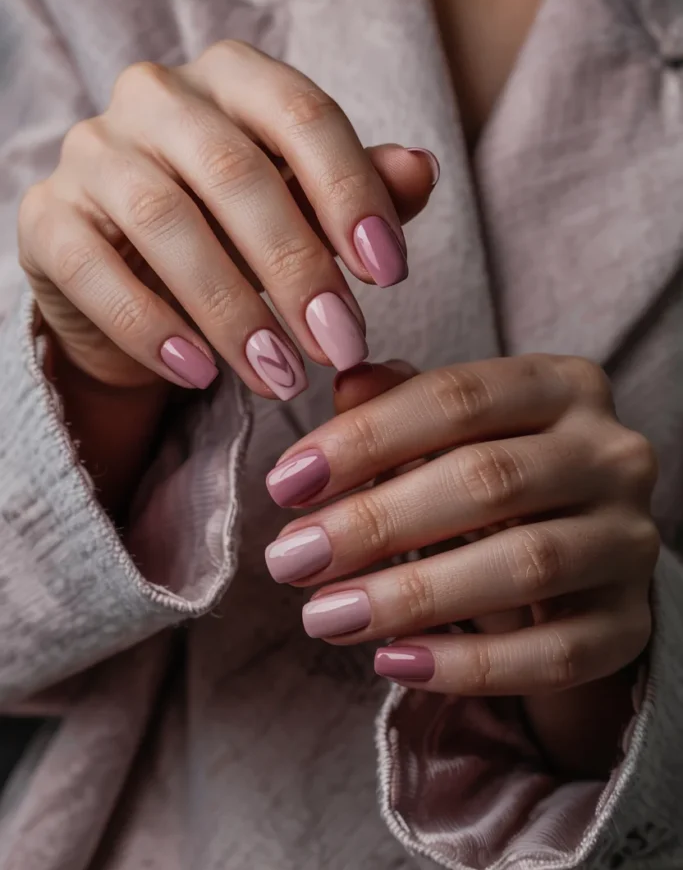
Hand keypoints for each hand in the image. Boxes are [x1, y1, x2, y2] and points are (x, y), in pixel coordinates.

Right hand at [18, 40, 436, 393]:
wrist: (140, 282)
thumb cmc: (239, 236)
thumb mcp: (308, 212)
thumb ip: (362, 188)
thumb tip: (422, 169)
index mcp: (232, 76)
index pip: (301, 114)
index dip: (351, 192)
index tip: (390, 275)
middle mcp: (156, 96)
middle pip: (235, 171)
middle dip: (296, 268)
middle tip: (340, 346)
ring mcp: (92, 151)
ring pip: (164, 221)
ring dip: (232, 310)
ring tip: (281, 377)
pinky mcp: (47, 217)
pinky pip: (93, 270)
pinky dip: (151, 329)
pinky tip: (199, 375)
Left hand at [264, 355, 658, 767]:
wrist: (575, 570)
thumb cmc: (494, 487)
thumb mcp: (449, 436)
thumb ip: (400, 406)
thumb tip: (346, 383)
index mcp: (563, 386)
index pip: (459, 397)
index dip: (365, 439)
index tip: (286, 484)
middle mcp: (612, 454)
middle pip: (488, 480)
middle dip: (374, 522)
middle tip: (290, 559)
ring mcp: (629, 540)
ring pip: (524, 565)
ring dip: (410, 596)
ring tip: (324, 616)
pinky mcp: (632, 624)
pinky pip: (554, 653)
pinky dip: (469, 665)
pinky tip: (393, 662)